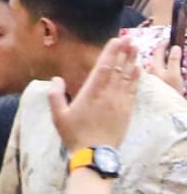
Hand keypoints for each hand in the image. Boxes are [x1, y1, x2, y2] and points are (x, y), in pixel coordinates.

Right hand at [62, 36, 141, 154]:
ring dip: (132, 62)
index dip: (110, 53)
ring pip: (127, 78)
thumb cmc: (74, 134)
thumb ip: (55, 95)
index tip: (116, 40)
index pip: (103, 68)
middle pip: (118, 69)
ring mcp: (119, 103)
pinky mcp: (126, 111)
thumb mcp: (58, 116)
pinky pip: (133, 90)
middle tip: (130, 39)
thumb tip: (57, 79)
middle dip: (124, 53)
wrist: (95, 154)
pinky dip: (136, 78)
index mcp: (90, 94)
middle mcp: (107, 95)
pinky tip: (138, 69)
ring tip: (136, 49)